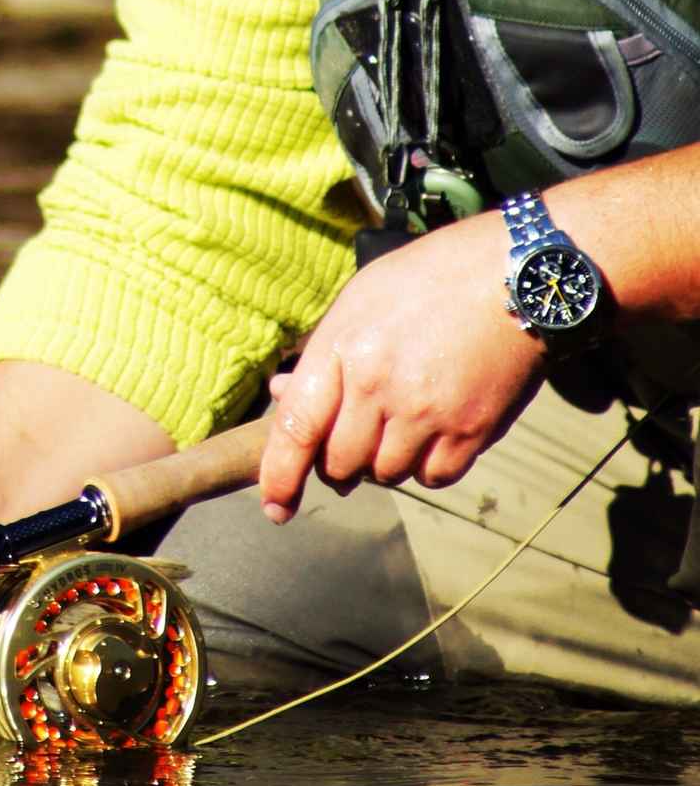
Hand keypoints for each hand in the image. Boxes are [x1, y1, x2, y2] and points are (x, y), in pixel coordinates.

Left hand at [259, 210, 545, 521]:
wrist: (512, 278)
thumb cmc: (427, 280)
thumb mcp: (359, 300)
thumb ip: (322, 354)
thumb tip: (284, 396)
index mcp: (343, 349)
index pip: (297, 427)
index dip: (279, 475)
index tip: (274, 508)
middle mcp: (380, 388)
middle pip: (339, 462)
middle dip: (335, 463)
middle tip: (346, 442)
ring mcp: (427, 413)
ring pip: (385, 474)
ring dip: (381, 462)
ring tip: (395, 423)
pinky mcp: (471, 431)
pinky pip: (433, 478)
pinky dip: (424, 467)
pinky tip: (429, 433)